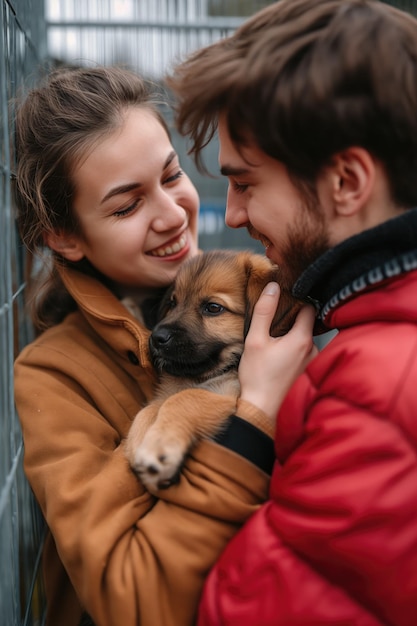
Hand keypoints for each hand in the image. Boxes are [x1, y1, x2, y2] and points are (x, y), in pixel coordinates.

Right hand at [239, 282, 317, 423]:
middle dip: (292, 312)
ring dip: (290, 327)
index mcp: (302, 339)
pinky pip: (300, 344)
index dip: (297, 298)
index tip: (283, 295)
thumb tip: (273, 287)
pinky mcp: (302, 366)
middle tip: (275, 309)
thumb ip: (264, 311)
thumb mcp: (256, 339)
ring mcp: (308, 358)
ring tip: (272, 326)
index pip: (309, 307)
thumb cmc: (257, 375)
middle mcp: (311, 347)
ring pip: (303, 332)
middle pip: (307, 319)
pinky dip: (290, 338)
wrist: (260, 405)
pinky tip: (275, 342)